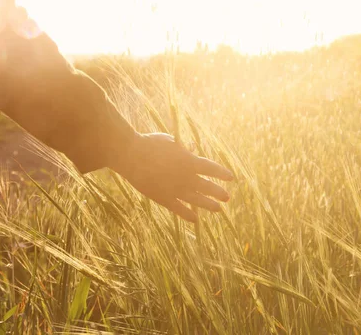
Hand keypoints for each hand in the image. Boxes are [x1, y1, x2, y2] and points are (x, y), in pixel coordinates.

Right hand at [111, 132, 233, 222]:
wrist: (130, 155)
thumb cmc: (150, 144)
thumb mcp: (171, 141)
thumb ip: (183, 147)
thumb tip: (193, 148)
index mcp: (189, 161)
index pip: (211, 168)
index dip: (221, 173)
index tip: (231, 178)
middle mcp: (185, 177)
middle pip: (207, 187)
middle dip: (218, 192)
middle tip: (227, 198)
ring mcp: (175, 189)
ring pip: (196, 200)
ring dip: (208, 205)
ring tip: (218, 209)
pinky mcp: (163, 198)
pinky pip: (179, 209)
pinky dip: (188, 214)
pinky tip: (196, 219)